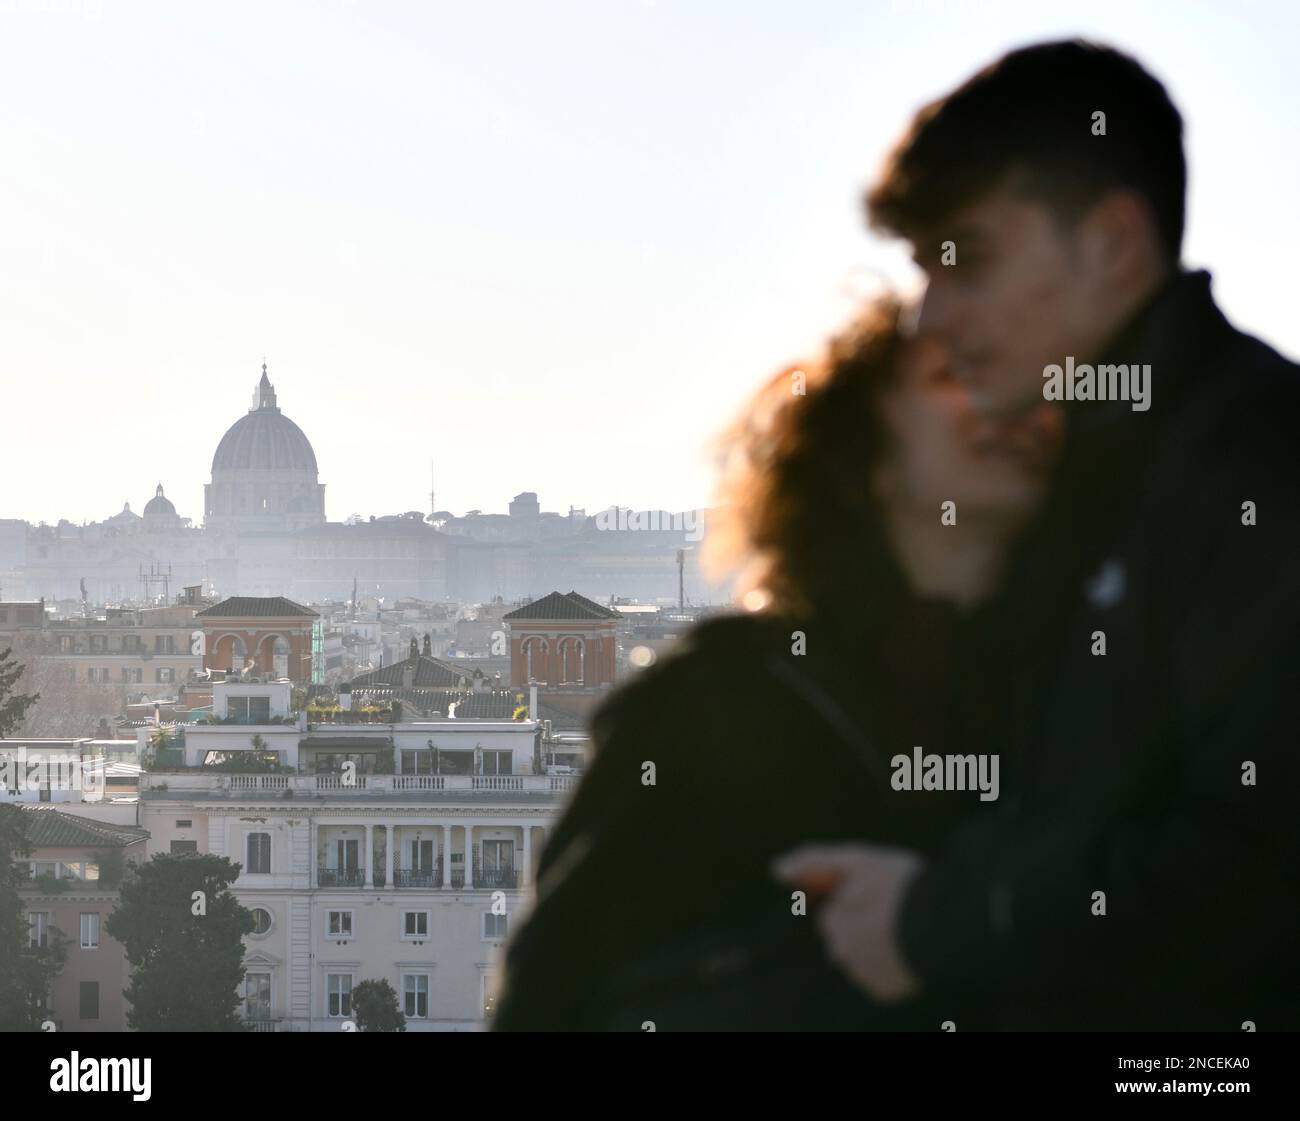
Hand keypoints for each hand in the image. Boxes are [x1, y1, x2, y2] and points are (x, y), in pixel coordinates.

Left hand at [773, 843, 924, 1002]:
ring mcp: (864, 975)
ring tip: (905, 932)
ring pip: (862, 960)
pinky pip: (881, 979)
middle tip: (892, 914)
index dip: (855, 902)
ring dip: (876, 948)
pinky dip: (892, 968)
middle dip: (860, 928)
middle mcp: (842, 953)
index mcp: (834, 922)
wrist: (947, 923)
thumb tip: (776, 869)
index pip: (833, 915)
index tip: (877, 896)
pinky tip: (909, 951)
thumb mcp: (857, 859)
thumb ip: (814, 861)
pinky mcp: (884, 991)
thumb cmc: (902, 886)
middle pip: (844, 940)